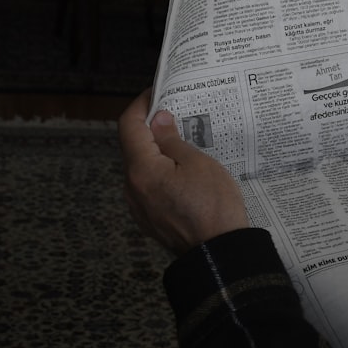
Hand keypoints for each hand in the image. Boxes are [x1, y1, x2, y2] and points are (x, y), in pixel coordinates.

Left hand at [118, 89, 248, 254]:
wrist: (218, 254)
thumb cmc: (213, 205)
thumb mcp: (198, 163)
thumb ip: (173, 140)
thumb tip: (158, 121)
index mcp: (141, 169)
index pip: (129, 126)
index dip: (140, 106)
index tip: (155, 93)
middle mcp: (132, 188)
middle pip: (134, 149)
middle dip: (152, 131)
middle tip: (178, 117)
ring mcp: (140, 207)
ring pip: (143, 170)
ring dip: (159, 155)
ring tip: (187, 147)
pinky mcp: (151, 221)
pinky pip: (151, 189)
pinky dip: (163, 176)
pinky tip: (186, 177)